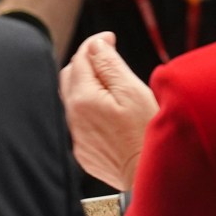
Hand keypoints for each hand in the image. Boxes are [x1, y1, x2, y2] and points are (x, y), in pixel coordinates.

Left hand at [60, 33, 157, 191]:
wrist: (145, 176)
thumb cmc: (145, 133)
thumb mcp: (132, 91)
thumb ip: (110, 64)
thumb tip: (96, 44)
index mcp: (83, 98)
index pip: (80, 58)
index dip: (96, 44)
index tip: (111, 39)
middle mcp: (72, 117)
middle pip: (70, 76)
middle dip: (87, 62)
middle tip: (111, 58)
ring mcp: (76, 136)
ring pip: (74, 99)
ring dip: (88, 86)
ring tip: (114, 85)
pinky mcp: (82, 151)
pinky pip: (80, 121)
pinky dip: (91, 109)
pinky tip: (111, 112)